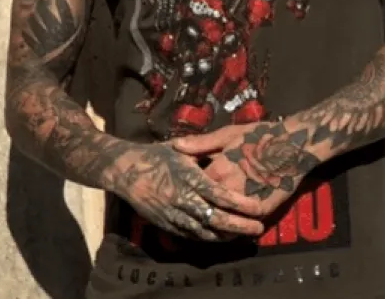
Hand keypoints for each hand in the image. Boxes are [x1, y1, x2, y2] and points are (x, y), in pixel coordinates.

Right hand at [110, 141, 265, 241]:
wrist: (125, 171)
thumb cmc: (156, 155)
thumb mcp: (181, 147)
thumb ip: (203, 149)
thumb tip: (225, 148)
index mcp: (190, 178)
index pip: (221, 195)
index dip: (241, 203)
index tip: (259, 207)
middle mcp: (184, 199)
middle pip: (217, 218)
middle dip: (240, 225)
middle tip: (258, 228)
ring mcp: (174, 215)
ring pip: (205, 231)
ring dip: (226, 235)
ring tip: (244, 235)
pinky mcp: (166, 224)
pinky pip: (190, 235)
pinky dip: (207, 237)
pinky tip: (219, 237)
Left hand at [172, 121, 320, 216]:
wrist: (293, 143)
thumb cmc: (259, 135)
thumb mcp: (229, 134)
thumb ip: (202, 143)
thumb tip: (176, 146)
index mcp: (219, 170)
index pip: (195, 187)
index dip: (189, 190)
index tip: (182, 191)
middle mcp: (230, 189)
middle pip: (208, 207)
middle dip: (199, 210)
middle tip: (191, 212)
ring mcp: (246, 201)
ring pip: (224, 220)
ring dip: (216, 224)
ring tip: (207, 227)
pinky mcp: (263, 210)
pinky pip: (244, 224)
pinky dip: (237, 228)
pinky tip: (232, 231)